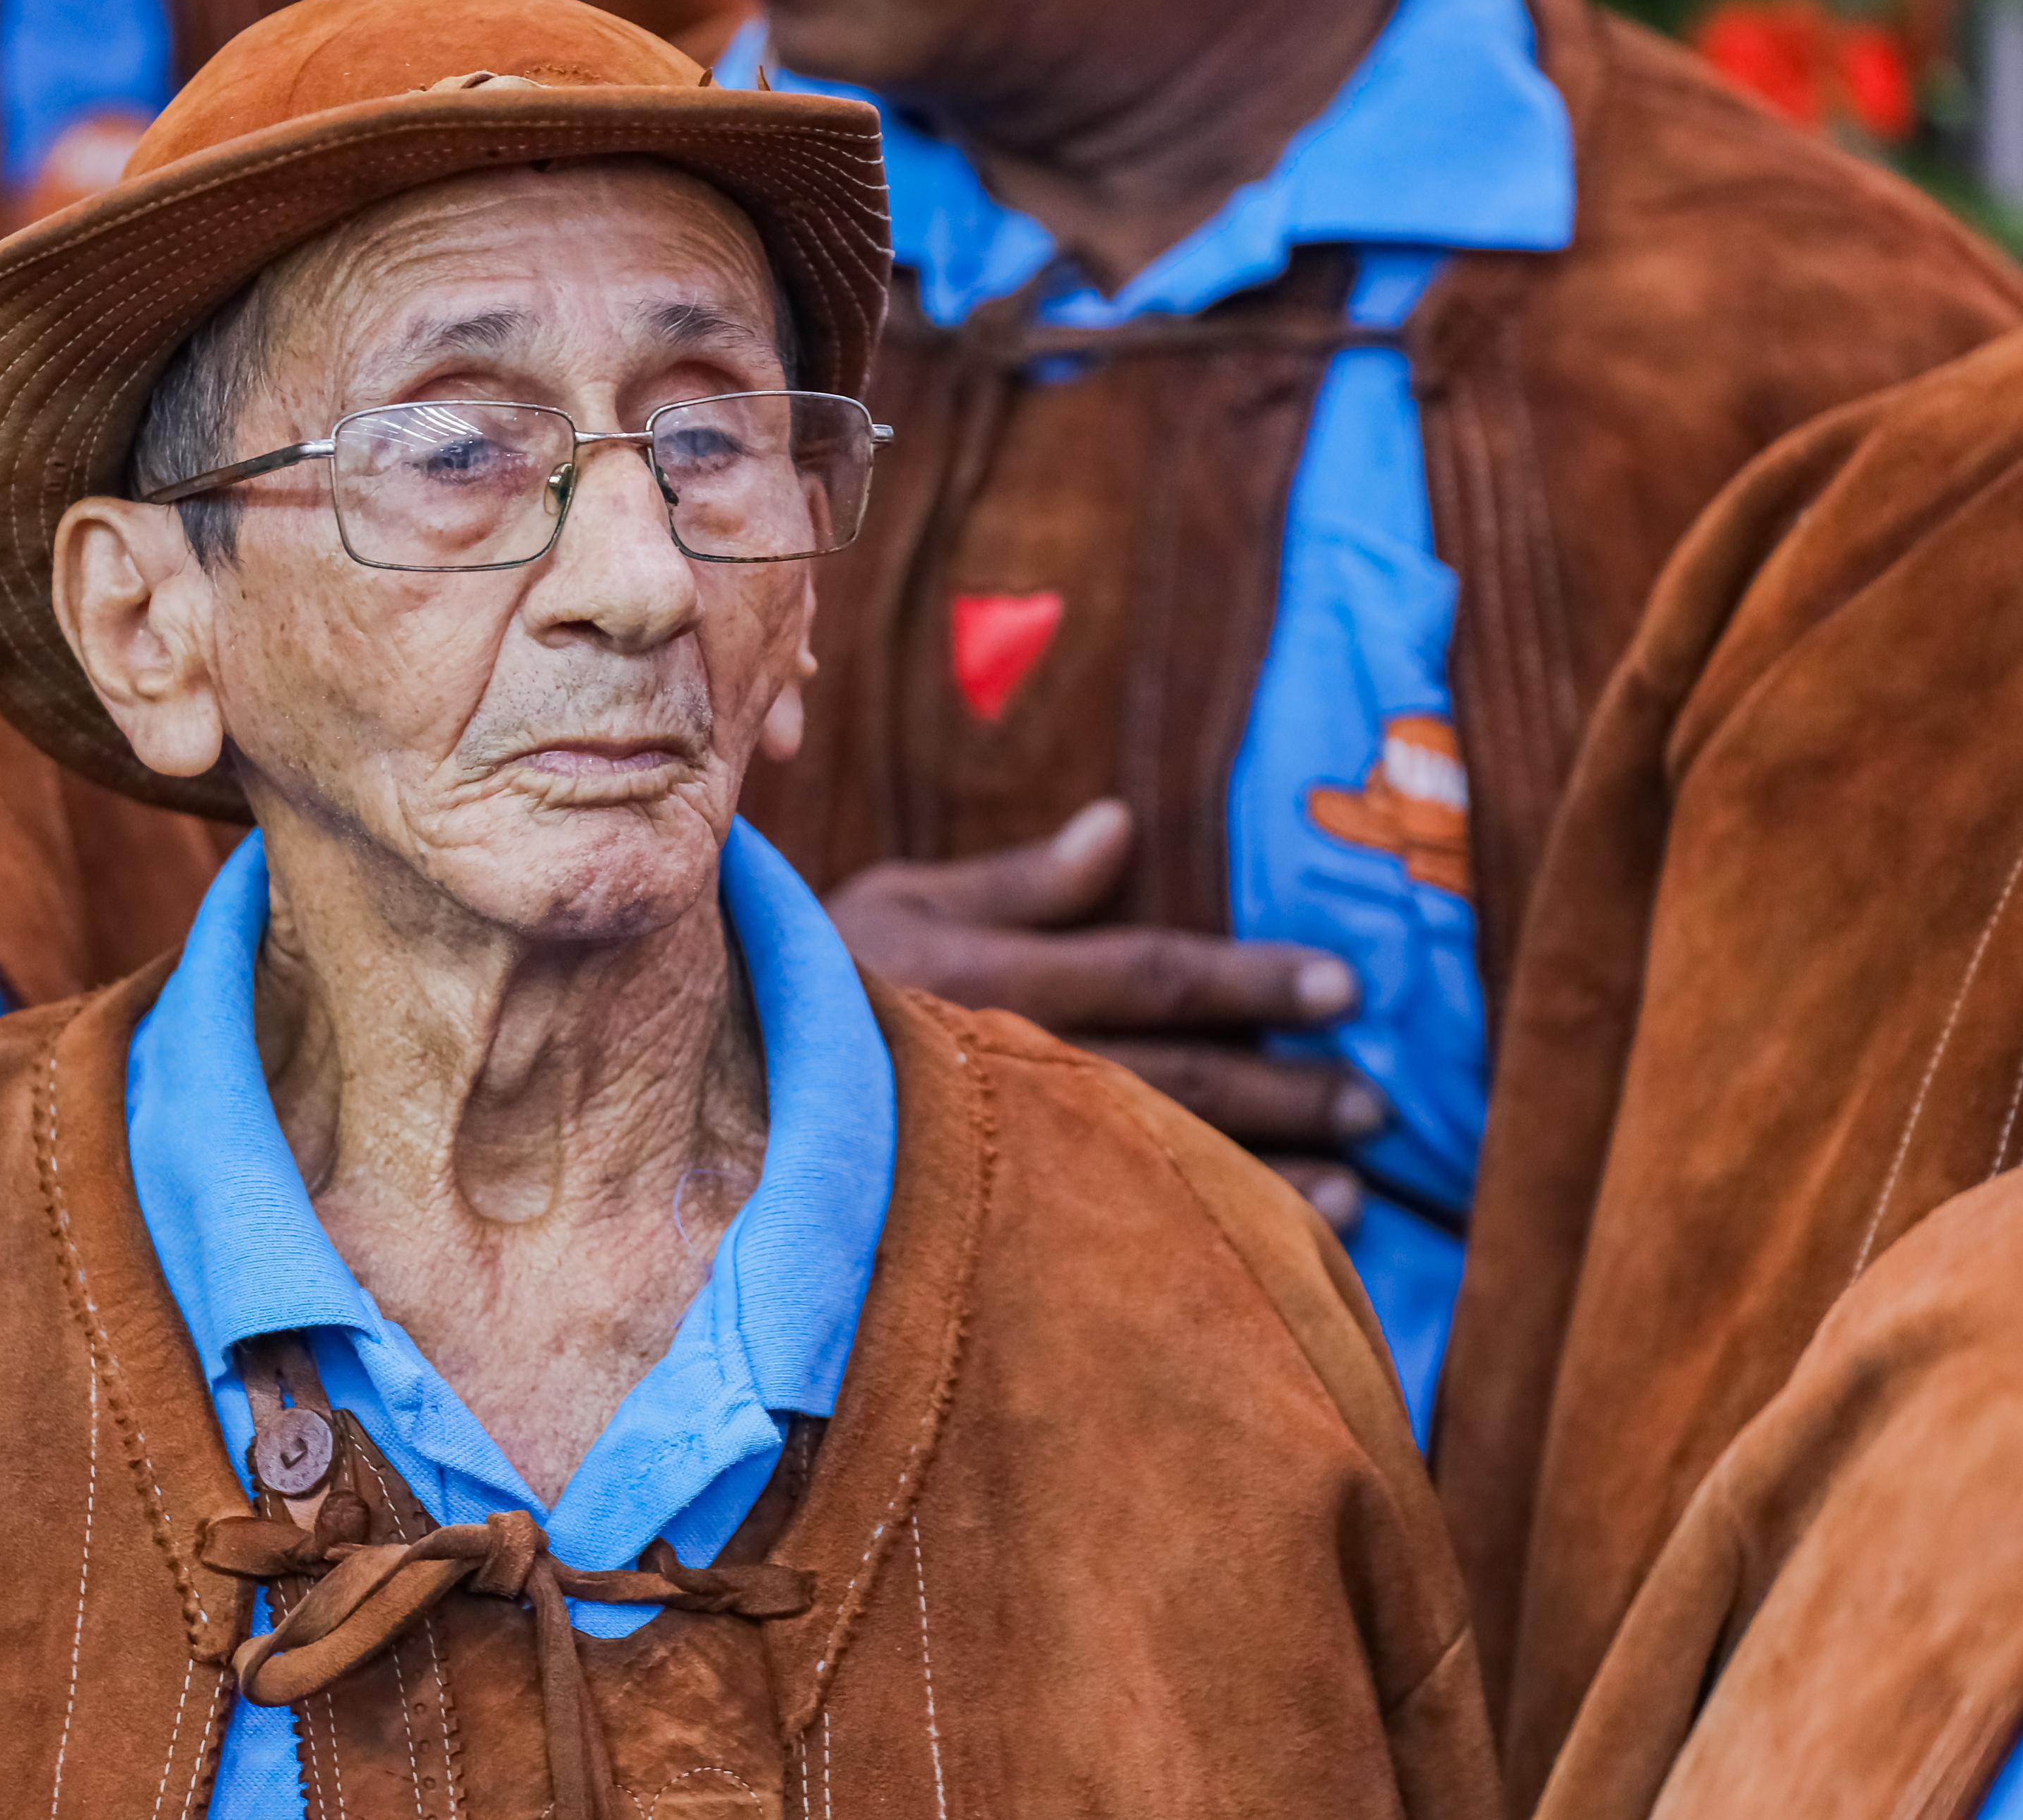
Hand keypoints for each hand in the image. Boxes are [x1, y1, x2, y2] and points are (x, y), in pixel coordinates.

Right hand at [826, 801, 1384, 1217]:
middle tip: (1375, 1105)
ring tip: (1351, 1191)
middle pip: (1170, 1078)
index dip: (1248, 978)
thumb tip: (1120, 829)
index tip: (1343, 987)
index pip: (1147, 973)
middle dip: (1284, 1089)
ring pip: (1149, 1165)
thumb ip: (1018, 882)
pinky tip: (1265, 1252)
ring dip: (1260, 1179)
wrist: (706, 1087)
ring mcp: (985, 1151)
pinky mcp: (974, 1211)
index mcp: (985, 976)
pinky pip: (1109, 1229)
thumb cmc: (813, 978)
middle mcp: (995, 1065)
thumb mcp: (900, 904)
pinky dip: (1195, 1236)